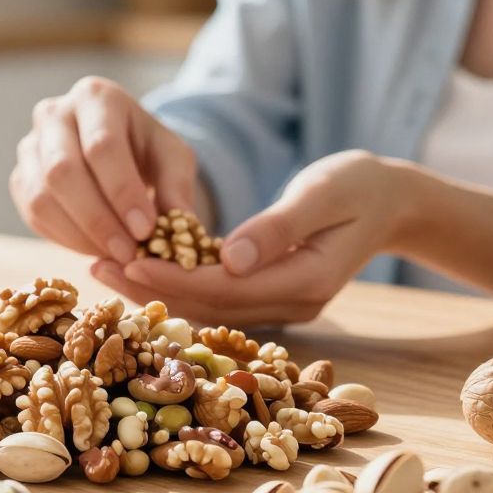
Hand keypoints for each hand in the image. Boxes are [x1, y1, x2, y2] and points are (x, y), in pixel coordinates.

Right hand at [10, 76, 200, 262]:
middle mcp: (54, 114)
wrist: (116, 148)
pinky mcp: (20, 178)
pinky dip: (65, 239)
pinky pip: (33, 215)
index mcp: (96, 97)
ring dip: (80, 235)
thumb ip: (177, 187)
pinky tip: (95, 249)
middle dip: (98, 220)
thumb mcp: (173, 158)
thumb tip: (180, 225)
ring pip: (41, 197)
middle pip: (63, 170)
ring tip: (115, 255)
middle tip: (128, 254)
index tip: (146, 230)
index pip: (102, 146)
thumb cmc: (146, 149)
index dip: (123, 192)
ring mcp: (30, 146)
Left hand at [89, 150, 415, 326]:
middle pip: (209, 306)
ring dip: (156, 289)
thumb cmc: (361, 185)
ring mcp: (282, 305)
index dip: (175, 277)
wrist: (395, 200)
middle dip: (150, 288)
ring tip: (104, 266)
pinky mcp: (272, 295)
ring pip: (207, 307)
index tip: (129, 257)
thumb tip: (230, 257)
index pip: (227, 289)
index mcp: (306, 282)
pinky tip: (140, 265)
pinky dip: (177, 283)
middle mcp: (291, 304)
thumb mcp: (324, 194)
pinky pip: (216, 298)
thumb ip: (278, 226)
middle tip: (96, 265)